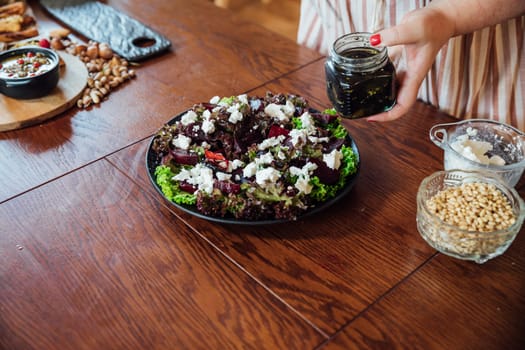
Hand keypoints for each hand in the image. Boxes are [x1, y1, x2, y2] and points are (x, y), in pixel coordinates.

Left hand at [366, 7, 454, 121]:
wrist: (440, 18)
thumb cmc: (433, 25)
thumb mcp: (413, 29)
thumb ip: (394, 35)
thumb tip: (374, 41)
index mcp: (414, 77)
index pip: (403, 105)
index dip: (388, 116)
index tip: (372, 118)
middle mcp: (409, 78)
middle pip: (393, 103)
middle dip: (378, 111)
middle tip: (359, 111)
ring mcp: (403, 71)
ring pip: (388, 91)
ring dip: (375, 97)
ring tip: (357, 99)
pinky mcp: (398, 63)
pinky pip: (385, 77)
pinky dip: (374, 80)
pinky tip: (362, 79)